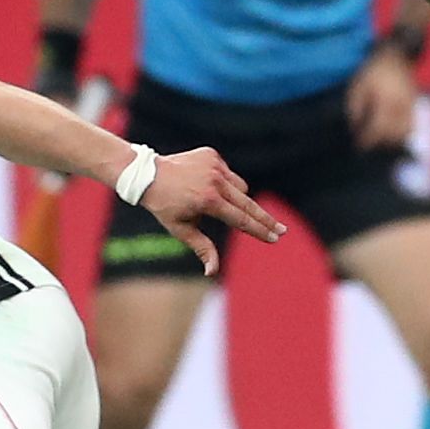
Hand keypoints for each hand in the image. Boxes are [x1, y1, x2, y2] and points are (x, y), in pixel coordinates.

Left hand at [138, 147, 285, 276]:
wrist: (147, 174)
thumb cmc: (164, 207)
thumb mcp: (181, 230)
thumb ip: (202, 249)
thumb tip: (212, 272)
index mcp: (208, 201)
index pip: (241, 219)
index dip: (259, 230)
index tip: (274, 238)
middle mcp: (214, 181)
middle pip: (248, 204)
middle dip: (265, 219)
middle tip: (282, 231)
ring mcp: (214, 165)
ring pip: (239, 187)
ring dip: (237, 199)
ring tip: (218, 206)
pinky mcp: (212, 155)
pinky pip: (228, 174)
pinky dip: (225, 183)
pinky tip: (205, 186)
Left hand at [346, 44, 417, 149]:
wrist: (396, 56)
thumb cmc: (373, 72)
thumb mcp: (357, 87)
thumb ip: (355, 109)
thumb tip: (355, 128)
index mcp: (386, 100)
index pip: (378, 128)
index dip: (368, 140)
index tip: (358, 145)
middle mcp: (401, 106)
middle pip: (393, 134)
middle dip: (379, 143)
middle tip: (366, 144)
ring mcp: (410, 107)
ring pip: (405, 133)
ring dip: (392, 141)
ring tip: (379, 141)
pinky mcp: (414, 107)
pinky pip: (411, 127)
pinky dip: (402, 134)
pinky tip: (391, 136)